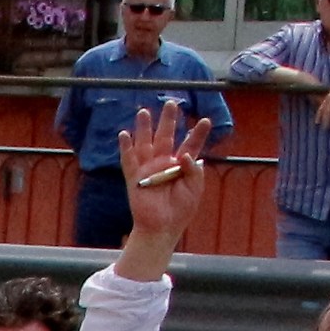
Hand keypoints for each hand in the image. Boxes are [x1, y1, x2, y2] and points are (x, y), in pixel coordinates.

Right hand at [119, 100, 211, 235]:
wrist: (162, 228)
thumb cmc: (180, 211)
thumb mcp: (195, 189)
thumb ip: (193, 170)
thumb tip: (184, 153)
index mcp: (181, 166)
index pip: (190, 145)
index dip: (197, 134)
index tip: (206, 121)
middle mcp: (164, 163)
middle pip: (166, 137)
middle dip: (168, 120)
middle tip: (171, 103)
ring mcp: (149, 169)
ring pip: (145, 144)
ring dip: (144, 128)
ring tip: (143, 112)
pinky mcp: (135, 178)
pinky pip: (128, 161)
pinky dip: (125, 148)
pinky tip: (124, 134)